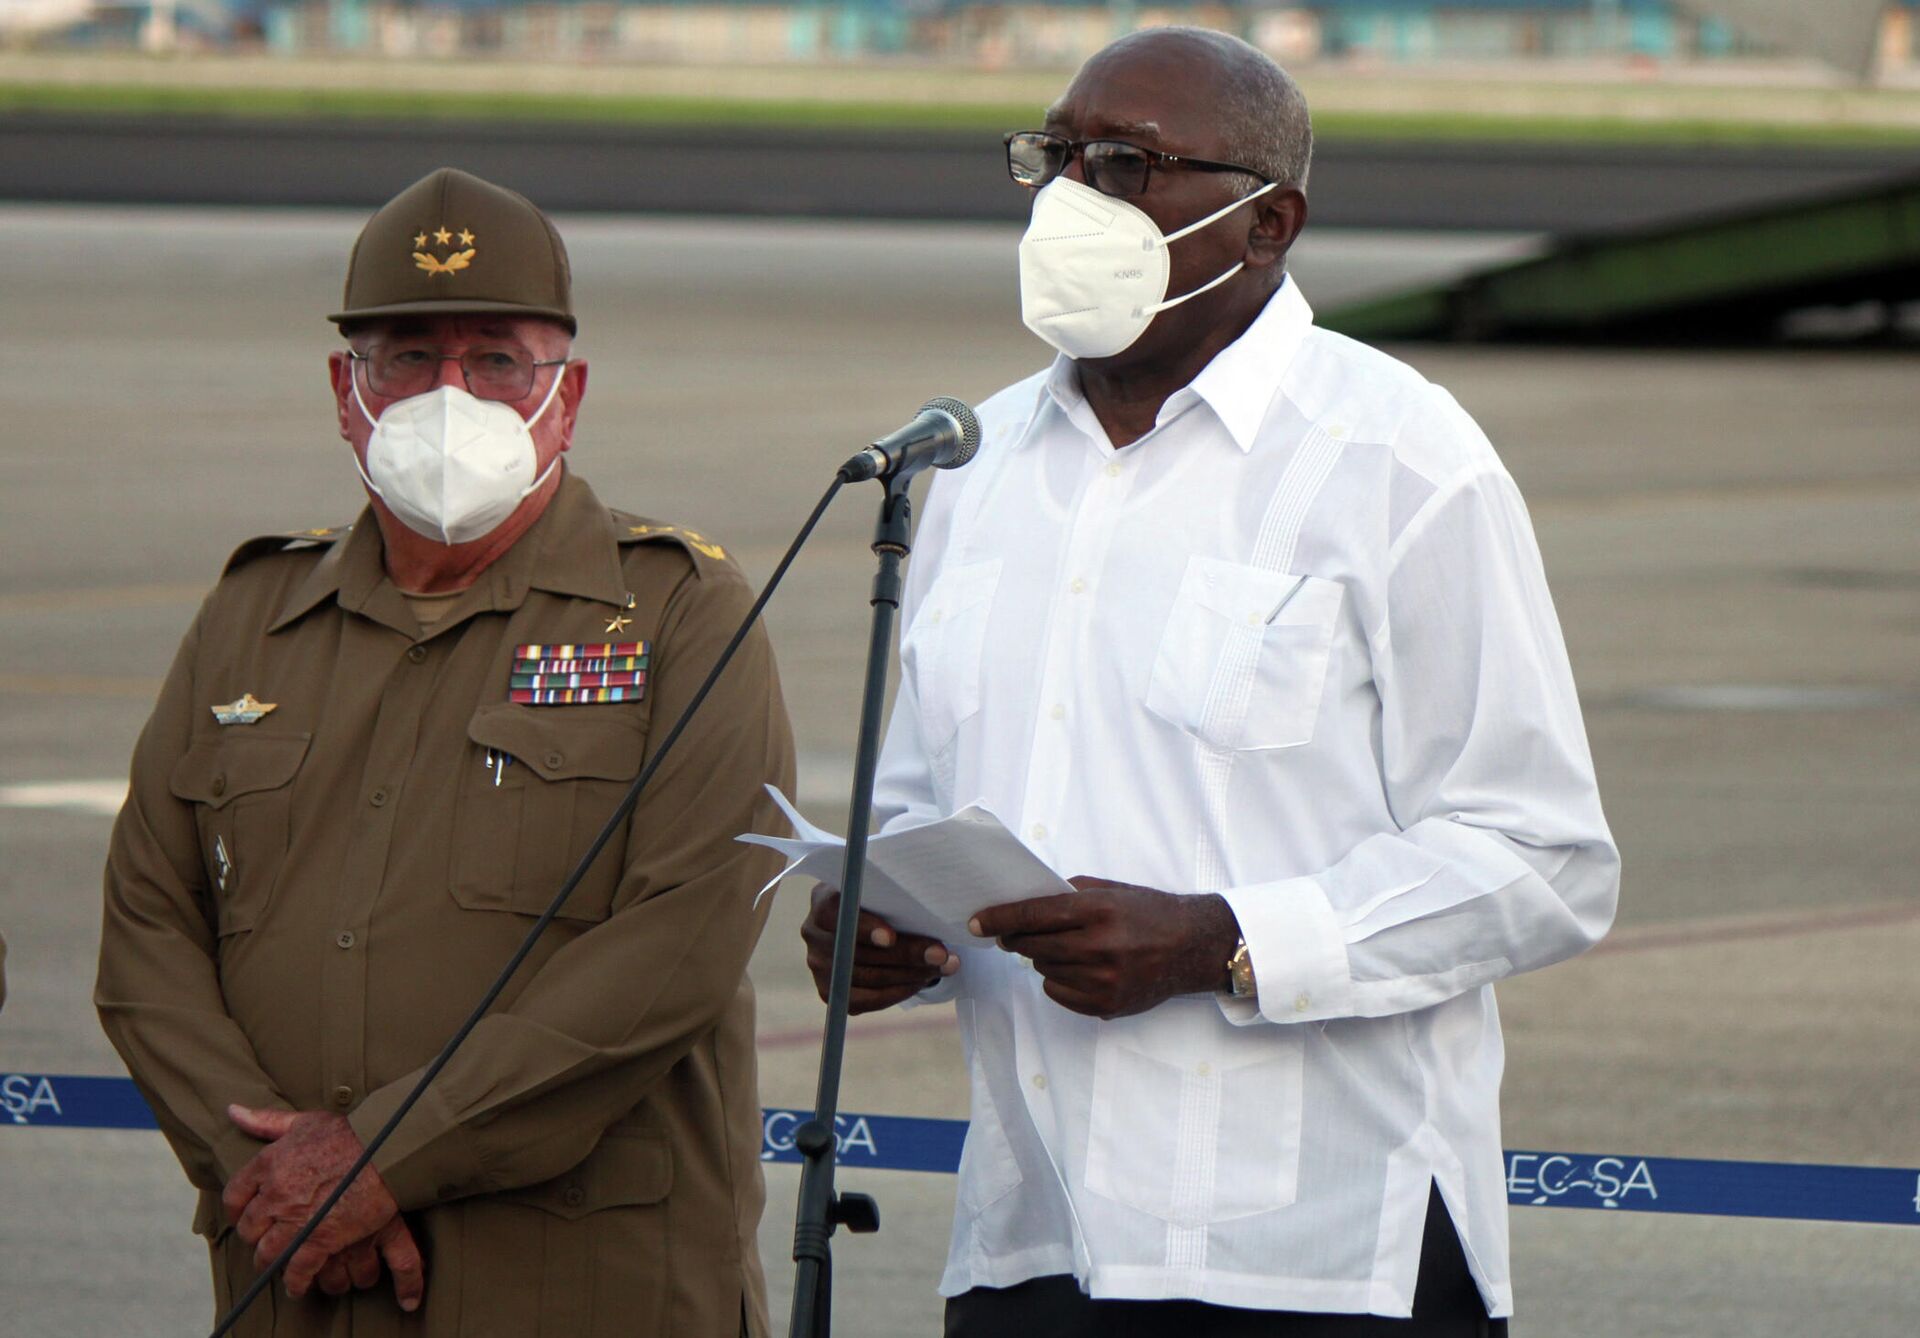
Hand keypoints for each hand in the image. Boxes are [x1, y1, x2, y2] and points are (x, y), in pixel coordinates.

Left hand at [222, 1104, 423, 1309]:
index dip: (238, 1210)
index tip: (246, 1216)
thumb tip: (233, 1111)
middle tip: (267, 1239)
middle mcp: (275, 1194)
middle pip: (250, 1228)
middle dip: (257, 1237)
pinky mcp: (320, 1239)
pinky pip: (298, 1269)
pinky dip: (296, 1281)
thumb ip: (266, 1121)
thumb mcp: (304, 1120)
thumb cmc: (349, 1132)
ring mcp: (296, 1219)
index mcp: (268, 1163)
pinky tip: (298, 1285)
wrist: (386, 1150)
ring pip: (268, 1253)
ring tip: (280, 1266)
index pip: (234, 1195)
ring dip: (272, 1262)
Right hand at [801, 883, 959, 1013]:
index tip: (891, 938)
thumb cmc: (882, 898)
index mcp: (823, 901)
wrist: (868, 920)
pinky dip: (898, 992)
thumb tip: (929, 910)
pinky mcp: (831, 992)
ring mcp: (819, 966)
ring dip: (911, 975)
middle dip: (906, 954)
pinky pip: (866, 1000)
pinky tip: (922, 982)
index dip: (862, 927)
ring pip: (868, 978)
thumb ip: (894, 893)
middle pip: (858, 952)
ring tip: (943, 967)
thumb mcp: (884, 887)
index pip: (834, 913)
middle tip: (940, 955)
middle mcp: (813, 934)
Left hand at [970, 878, 1239, 1018]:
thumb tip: (1023, 901)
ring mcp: (1104, 981)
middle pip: (1033, 946)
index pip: (1034, 915)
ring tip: (1065, 948)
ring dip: (1043, 958)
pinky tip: (1077, 968)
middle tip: (1012, 934)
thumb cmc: (1148, 912)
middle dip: (1016, 938)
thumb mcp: (1111, 890)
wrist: (1192, 947)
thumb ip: (1068, 894)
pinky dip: (1058, 980)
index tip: (976, 922)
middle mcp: (1100, 947)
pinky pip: (1058, 993)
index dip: (999, 919)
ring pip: (1044, 970)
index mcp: (1099, 911)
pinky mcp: (1107, 1006)